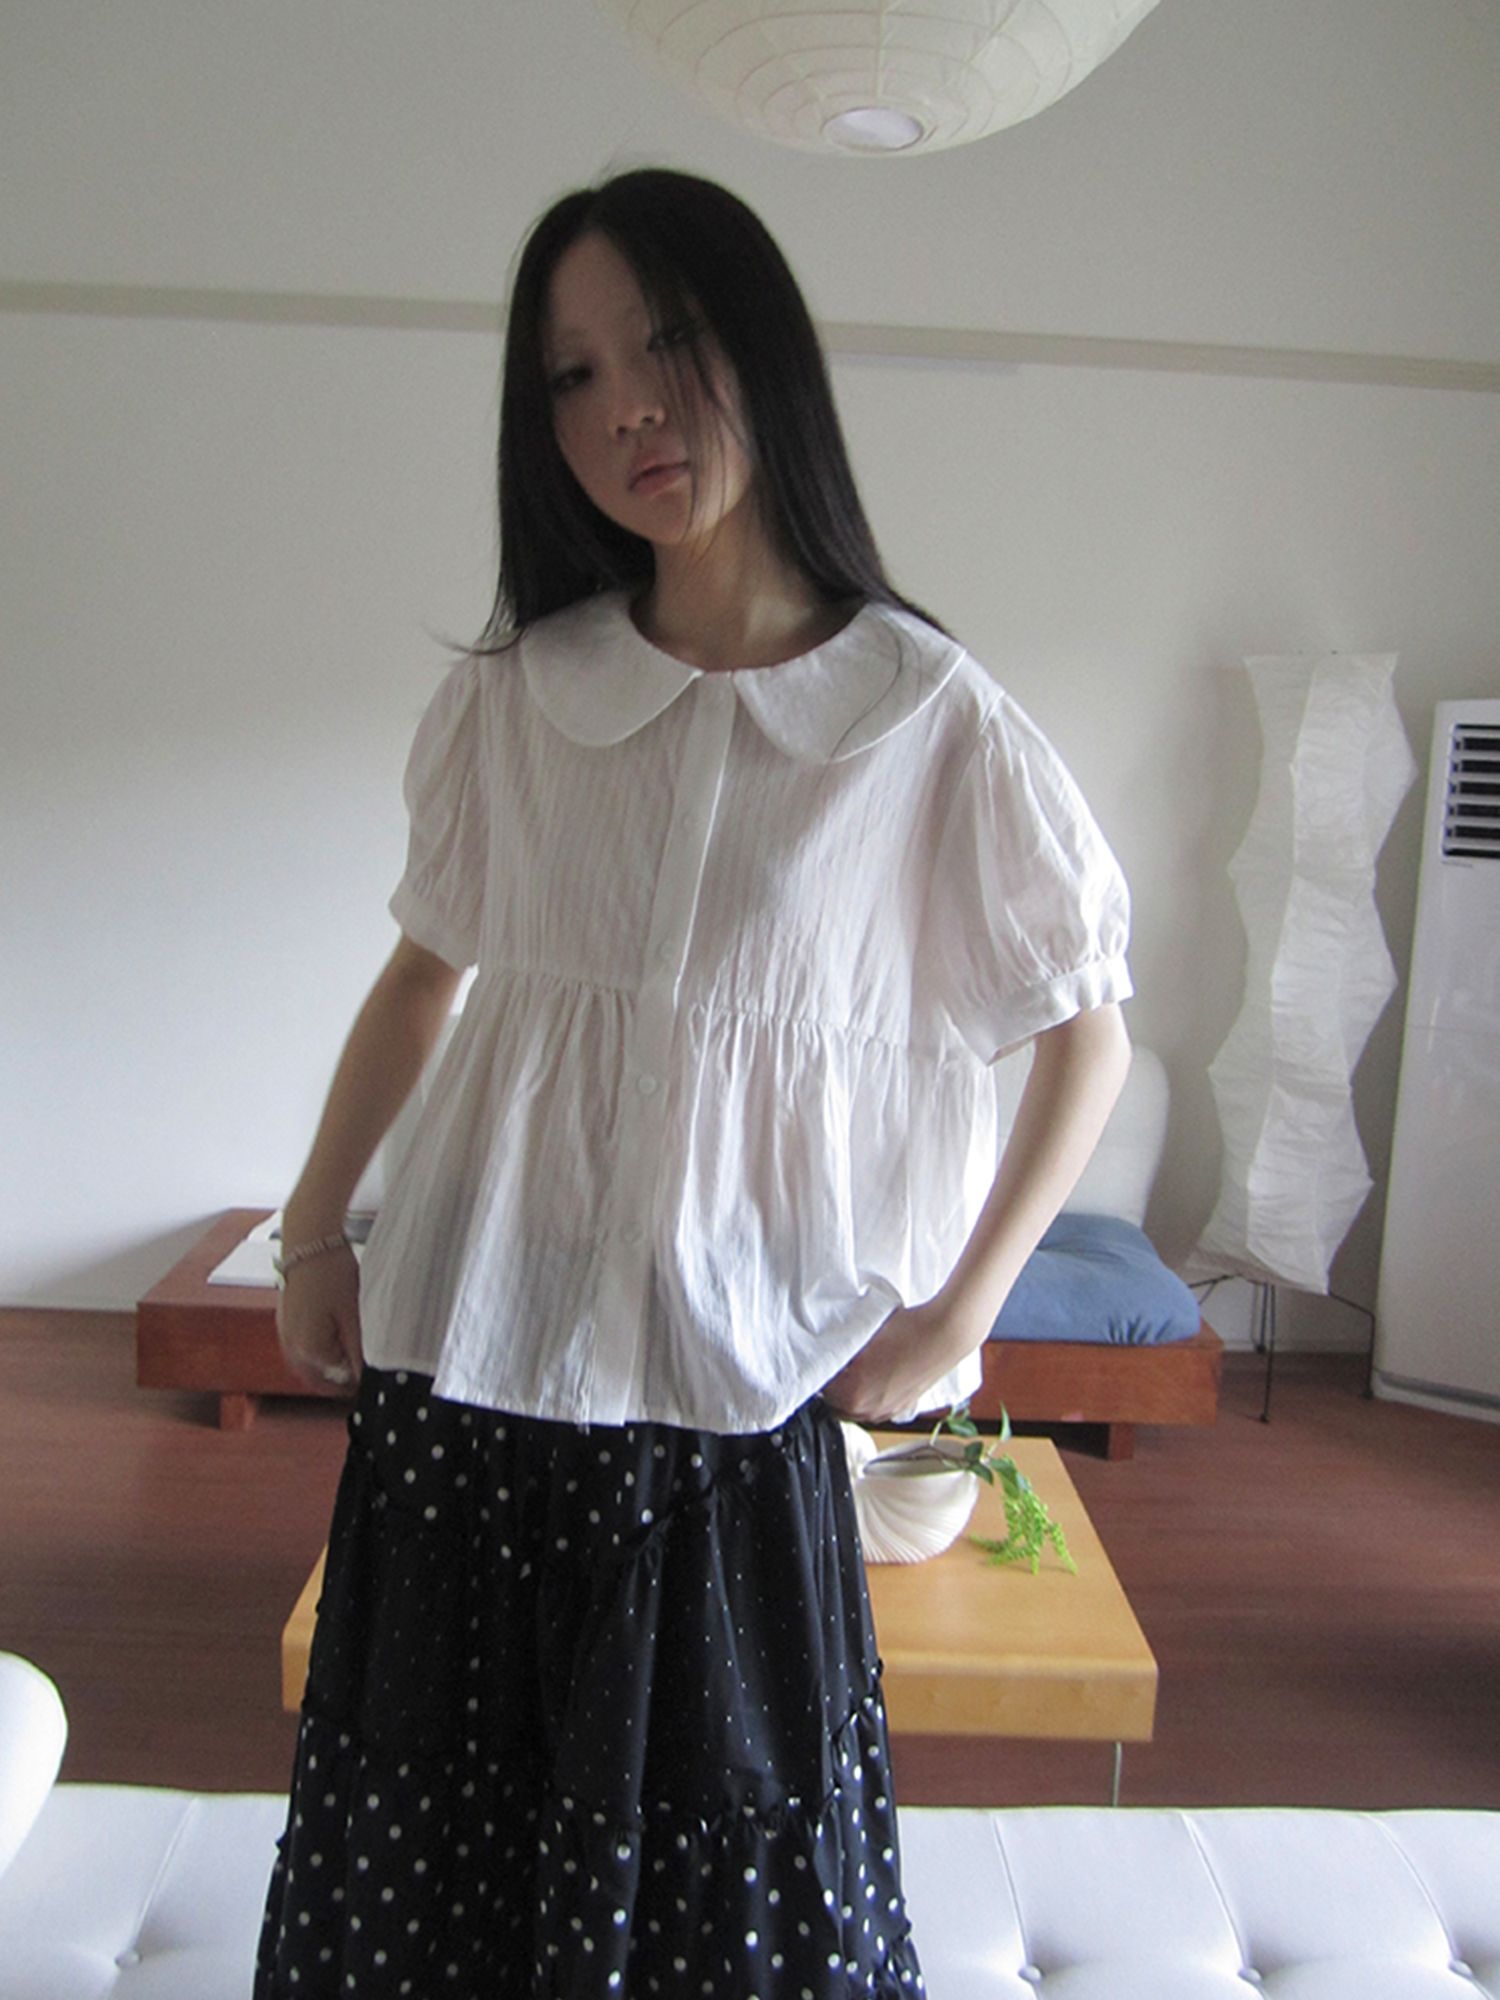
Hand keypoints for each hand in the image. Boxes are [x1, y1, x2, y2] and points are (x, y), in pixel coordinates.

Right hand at [276, 1244, 362, 1394]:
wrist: (310, 1242)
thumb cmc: (333, 1274)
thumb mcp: (354, 1316)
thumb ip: (358, 1352)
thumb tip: (365, 1379)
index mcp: (309, 1351)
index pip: (338, 1383)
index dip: (358, 1385)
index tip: (374, 1382)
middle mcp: (291, 1348)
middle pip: (319, 1380)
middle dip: (341, 1382)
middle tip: (364, 1375)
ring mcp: (285, 1334)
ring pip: (308, 1366)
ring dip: (328, 1369)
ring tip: (353, 1359)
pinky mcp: (284, 1321)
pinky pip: (300, 1349)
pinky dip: (317, 1353)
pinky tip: (335, 1340)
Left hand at [820, 1299, 982, 1424]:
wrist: (942, 1334)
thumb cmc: (906, 1330)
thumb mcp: (862, 1335)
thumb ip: (840, 1350)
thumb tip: (827, 1352)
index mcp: (852, 1393)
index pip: (819, 1387)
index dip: (819, 1369)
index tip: (820, 1358)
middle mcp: (867, 1408)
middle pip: (833, 1404)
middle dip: (831, 1385)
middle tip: (834, 1364)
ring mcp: (885, 1411)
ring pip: (852, 1410)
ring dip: (848, 1394)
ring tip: (852, 1371)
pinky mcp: (900, 1408)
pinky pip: (872, 1410)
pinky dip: (867, 1398)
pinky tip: (871, 1379)